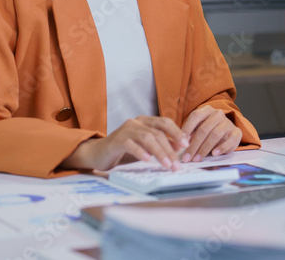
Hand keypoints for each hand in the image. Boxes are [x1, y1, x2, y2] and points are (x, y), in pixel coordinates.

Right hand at [61, 116, 188, 171]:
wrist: (98, 154)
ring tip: (167, 164)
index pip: (165, 122)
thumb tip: (180, 147)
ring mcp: (126, 130)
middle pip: (158, 132)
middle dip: (170, 148)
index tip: (186, 144)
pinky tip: (148, 160)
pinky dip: (141, 152)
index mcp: (145, 121)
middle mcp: (136, 122)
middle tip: (177, 163)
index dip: (177, 132)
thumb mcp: (145, 147)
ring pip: (147, 138)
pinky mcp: (116, 140)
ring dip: (159, 152)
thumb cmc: (125, 150)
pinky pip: (131, 144)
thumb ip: (161, 144)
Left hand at [180, 105, 242, 161]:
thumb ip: (189, 134)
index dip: (187, 129)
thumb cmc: (207, 132)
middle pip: (204, 129)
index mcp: (207, 110)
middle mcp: (218, 114)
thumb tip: (179, 144)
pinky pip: (229, 140)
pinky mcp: (237, 132)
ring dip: (204, 149)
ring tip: (197, 159)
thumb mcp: (197, 130)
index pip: (195, 116)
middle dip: (194, 145)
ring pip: (215, 135)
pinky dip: (221, 148)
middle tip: (187, 157)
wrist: (226, 132)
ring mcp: (228, 123)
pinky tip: (214, 154)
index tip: (180, 142)